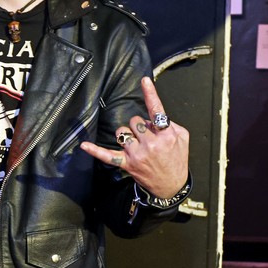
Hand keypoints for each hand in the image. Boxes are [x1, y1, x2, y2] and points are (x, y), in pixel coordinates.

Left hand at [80, 77, 188, 198]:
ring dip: (127, 135)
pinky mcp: (127, 164)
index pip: (157, 111)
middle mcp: (151, 144)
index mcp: (166, 135)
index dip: (150, 94)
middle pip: (135, 121)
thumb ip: (171, 124)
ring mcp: (137, 154)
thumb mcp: (183, 139)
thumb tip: (155, 117)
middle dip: (139, 125)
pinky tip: (84, 145)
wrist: (172, 186)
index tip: (144, 81)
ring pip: (122, 132)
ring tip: (135, 143)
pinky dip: (95, 151)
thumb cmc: (177, 160)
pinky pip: (108, 156)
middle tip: (147, 136)